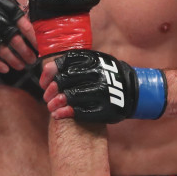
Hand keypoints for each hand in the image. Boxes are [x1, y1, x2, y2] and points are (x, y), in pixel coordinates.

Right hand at [0, 0, 34, 72]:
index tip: (39, 43)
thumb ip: (9, 4)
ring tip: (21, 65)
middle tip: (33, 59)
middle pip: (10, 36)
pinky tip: (5, 68)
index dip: (31, 33)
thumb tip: (29, 16)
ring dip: (12, 59)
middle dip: (24, 50)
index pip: (19, 19)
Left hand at [40, 49, 166, 122]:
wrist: (132, 91)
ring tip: (51, 107)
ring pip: (71, 96)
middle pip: (64, 81)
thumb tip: (46, 69)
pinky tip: (58, 115)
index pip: (64, 63)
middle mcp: (98, 73)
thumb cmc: (104, 75)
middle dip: (51, 90)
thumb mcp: (93, 63)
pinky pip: (81, 112)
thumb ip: (72, 64)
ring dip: (56, 103)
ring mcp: (103, 92)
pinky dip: (66, 113)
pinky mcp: (106, 109)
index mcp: (93, 60)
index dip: (49, 73)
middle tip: (47, 97)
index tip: (44, 82)